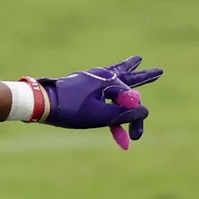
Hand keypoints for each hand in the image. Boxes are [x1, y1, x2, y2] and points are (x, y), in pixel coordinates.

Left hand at [37, 56, 162, 140]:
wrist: (40, 102)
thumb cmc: (70, 109)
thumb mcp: (101, 116)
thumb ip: (124, 114)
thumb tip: (145, 111)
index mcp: (109, 80)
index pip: (133, 102)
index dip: (135, 122)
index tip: (133, 138)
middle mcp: (101, 76)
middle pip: (128, 76)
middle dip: (143, 76)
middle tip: (158, 71)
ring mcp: (90, 79)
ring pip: (115, 74)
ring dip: (128, 70)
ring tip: (137, 60)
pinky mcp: (81, 84)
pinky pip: (103, 83)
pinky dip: (112, 81)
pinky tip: (113, 71)